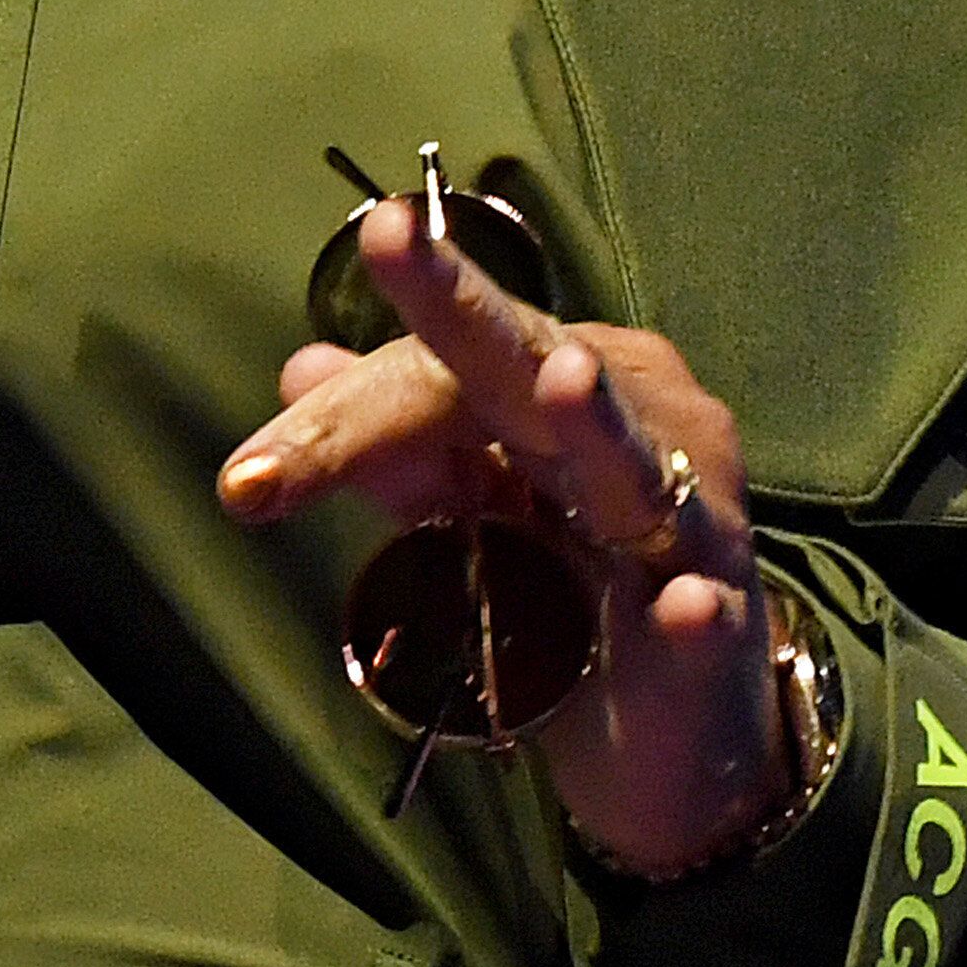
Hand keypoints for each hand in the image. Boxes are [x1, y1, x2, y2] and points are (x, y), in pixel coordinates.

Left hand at [219, 194, 799, 875]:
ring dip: (600, 425)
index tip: (244, 480)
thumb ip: (393, 456)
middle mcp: (631, 419)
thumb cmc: (571, 601)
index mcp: (551, 387)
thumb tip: (298, 368)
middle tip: (390, 239)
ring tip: (562, 378)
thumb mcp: (466, 525)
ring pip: (634, 466)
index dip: (339, 421)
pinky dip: (692, 609)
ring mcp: (688, 517)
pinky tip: (680, 608)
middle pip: (522, 362)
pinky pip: (704, 611)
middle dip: (454, 305)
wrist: (686, 727)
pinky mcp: (722, 624)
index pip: (430, 377)